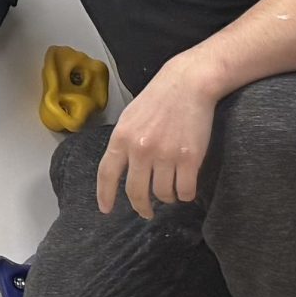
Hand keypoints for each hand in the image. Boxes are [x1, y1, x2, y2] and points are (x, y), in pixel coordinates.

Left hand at [98, 58, 218, 218]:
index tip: (106, 210)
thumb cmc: (157, 99)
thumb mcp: (130, 118)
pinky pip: (185, 191)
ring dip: (167, 197)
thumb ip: (124, 142)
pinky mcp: (190, 159)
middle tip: (146, 212)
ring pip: (163, 194)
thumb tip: (121, 168)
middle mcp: (140, 149)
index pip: (107, 174)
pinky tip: (185, 188)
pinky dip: (185, 194)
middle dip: (141, 207)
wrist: (187, 85)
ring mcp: (165, 155)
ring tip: (170, 191)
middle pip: (136, 191)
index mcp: (121, 137)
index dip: (105, 195)